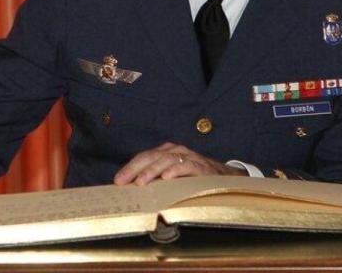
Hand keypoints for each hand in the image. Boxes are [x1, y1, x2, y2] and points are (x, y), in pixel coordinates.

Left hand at [113, 142, 245, 185]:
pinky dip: (175, 171)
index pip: (144, 157)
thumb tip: (133, 190)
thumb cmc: (193, 179)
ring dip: (152, 171)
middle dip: (135, 169)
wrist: (223, 178)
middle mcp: (176, 151)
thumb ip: (156, 179)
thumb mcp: (172, 177)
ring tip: (141, 182)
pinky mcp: (201, 166)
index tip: (118, 181)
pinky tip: (166, 178)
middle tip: (124, 182)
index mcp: (166, 152)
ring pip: (166, 160)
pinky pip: (187, 166)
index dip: (130, 168)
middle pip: (151, 157)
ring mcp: (189, 157)